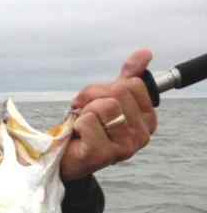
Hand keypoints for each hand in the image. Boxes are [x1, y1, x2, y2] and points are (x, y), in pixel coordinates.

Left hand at [60, 48, 157, 181]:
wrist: (65, 158)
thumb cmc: (88, 129)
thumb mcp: (108, 99)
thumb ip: (127, 78)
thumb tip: (145, 54)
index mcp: (147, 121)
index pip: (133, 84)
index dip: (107, 88)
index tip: (96, 102)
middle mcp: (140, 136)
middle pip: (118, 92)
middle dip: (93, 97)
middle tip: (84, 113)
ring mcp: (124, 148)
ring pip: (105, 106)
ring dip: (85, 112)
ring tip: (82, 126)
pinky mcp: (102, 155)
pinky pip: (89, 121)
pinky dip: (77, 124)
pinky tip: (78, 136)